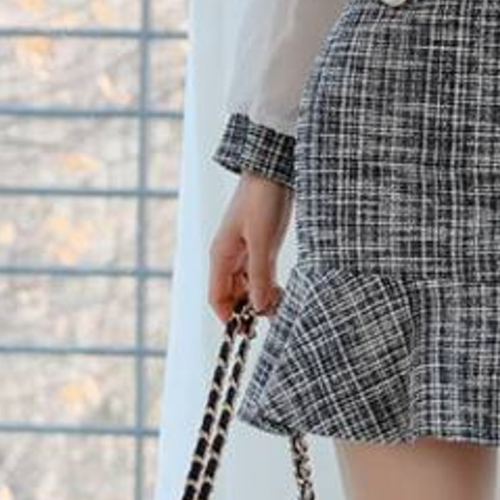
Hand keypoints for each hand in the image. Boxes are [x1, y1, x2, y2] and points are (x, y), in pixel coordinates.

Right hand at [208, 172, 292, 322]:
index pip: (217, 298)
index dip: (229, 318)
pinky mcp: (260, 241)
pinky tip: (282, 290)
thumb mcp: (262, 241)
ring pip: (248, 284)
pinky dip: (268, 283)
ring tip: (281, 306)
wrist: (275, 167)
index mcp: (221, 255)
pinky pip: (260, 271)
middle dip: (248, 309)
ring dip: (261, 297)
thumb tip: (257, 309)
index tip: (247, 332)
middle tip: (272, 319)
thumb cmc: (263, 199)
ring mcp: (245, 248)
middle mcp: (229, 255)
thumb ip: (260, 275)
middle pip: (233, 294)